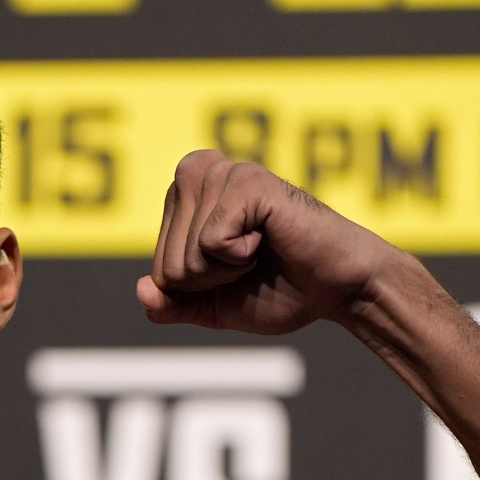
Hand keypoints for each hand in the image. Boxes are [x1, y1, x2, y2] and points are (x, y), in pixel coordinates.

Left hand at [136, 151, 401, 334]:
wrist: (336, 289)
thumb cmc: (281, 289)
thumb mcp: (214, 306)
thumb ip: (173, 304)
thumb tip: (142, 290)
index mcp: (184, 200)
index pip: (159, 272)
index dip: (199, 289)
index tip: (236, 270)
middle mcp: (197, 176)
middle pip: (168, 265)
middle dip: (211, 280)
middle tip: (252, 261)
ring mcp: (221, 173)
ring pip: (188, 256)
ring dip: (228, 268)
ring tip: (261, 246)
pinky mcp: (246, 180)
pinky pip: (211, 242)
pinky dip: (240, 255)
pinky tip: (267, 236)